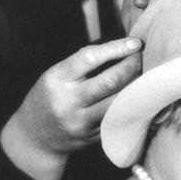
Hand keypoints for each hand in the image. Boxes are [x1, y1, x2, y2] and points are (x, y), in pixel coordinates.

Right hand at [0, 37, 143, 179]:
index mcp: (56, 79)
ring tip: (146, 74)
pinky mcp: (92, 137)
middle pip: (111, 81)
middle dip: (133, 66)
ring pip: (119, 102)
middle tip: (142, 57)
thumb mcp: (55, 76)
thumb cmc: (49, 98)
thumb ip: (82, 65)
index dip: (116, 48)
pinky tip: (139, 95)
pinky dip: (131, 105)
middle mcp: (68, 101)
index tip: (135, 42)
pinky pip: (118, 118)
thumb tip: (121, 48)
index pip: (90, 57)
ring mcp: (81, 122)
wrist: (34, 137)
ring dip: (137, 86)